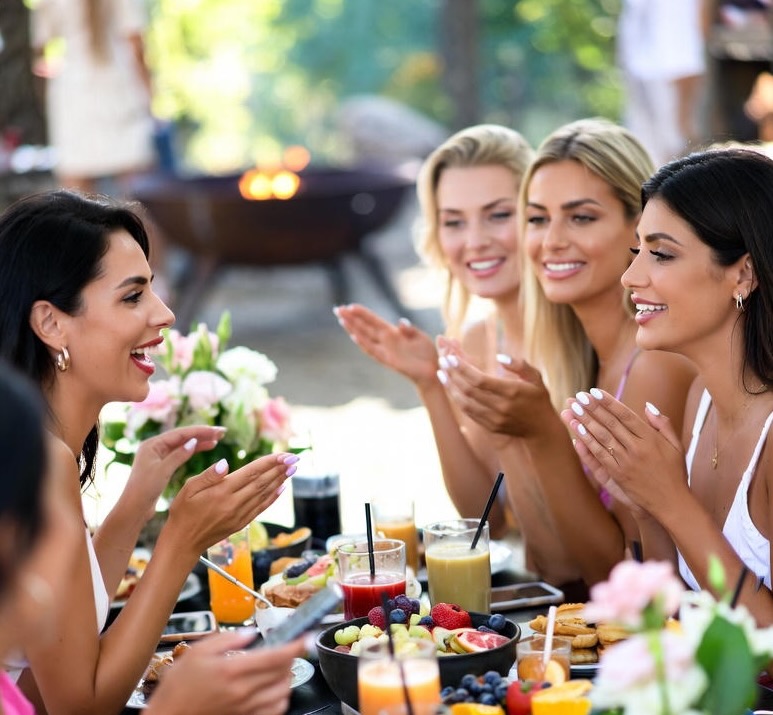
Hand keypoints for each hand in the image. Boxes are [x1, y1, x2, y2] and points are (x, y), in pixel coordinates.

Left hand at [124, 426, 227, 521]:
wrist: (133, 508)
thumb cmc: (144, 490)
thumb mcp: (163, 471)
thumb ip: (179, 455)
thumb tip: (193, 441)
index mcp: (152, 444)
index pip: (180, 434)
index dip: (200, 431)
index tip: (216, 431)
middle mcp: (155, 446)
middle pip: (183, 436)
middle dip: (202, 434)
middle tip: (221, 432)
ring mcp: (159, 455)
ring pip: (183, 444)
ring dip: (200, 441)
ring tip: (217, 440)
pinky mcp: (163, 465)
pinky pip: (181, 453)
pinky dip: (194, 450)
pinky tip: (205, 447)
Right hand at [146, 630, 304, 714]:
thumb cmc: (178, 687)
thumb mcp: (197, 652)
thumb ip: (227, 639)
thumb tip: (250, 633)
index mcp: (232, 670)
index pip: (275, 656)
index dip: (295, 646)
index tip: (304, 637)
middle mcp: (243, 691)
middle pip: (283, 673)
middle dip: (291, 657)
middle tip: (287, 647)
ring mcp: (245, 709)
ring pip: (283, 693)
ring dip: (287, 677)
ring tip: (279, 667)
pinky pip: (275, 711)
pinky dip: (281, 697)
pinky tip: (273, 688)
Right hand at [166, 452, 297, 553]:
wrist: (183, 542)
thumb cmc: (183, 512)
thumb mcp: (188, 489)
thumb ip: (209, 475)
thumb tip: (226, 463)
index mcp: (222, 492)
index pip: (251, 473)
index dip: (269, 462)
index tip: (283, 454)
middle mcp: (234, 503)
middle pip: (262, 483)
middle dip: (280, 469)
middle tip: (294, 458)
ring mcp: (239, 515)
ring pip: (264, 494)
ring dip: (280, 480)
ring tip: (292, 469)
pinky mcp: (241, 523)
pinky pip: (261, 508)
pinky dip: (273, 497)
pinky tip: (281, 488)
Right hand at [334, 304, 437, 385]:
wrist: (433, 372)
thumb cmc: (427, 355)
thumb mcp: (420, 337)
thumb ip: (409, 329)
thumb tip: (400, 322)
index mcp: (393, 334)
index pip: (373, 321)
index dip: (362, 313)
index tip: (350, 306)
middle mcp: (386, 342)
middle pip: (365, 327)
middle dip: (351, 318)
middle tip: (337, 309)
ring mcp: (385, 351)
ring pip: (365, 337)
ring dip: (353, 328)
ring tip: (341, 319)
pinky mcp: (388, 361)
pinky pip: (373, 351)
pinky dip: (364, 343)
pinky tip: (354, 335)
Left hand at [436, 348, 554, 438]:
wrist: (541, 430)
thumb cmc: (538, 399)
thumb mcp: (536, 378)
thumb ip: (520, 365)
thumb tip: (499, 357)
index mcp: (512, 392)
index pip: (480, 380)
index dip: (463, 369)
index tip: (451, 358)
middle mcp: (501, 407)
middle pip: (469, 390)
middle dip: (453, 375)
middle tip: (442, 361)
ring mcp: (494, 419)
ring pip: (465, 403)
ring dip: (451, 388)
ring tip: (442, 374)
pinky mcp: (490, 427)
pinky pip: (469, 413)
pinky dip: (458, 400)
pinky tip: (452, 388)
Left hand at [559, 389, 688, 515]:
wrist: (671, 504)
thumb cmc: (675, 473)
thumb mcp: (676, 446)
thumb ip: (662, 424)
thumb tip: (648, 405)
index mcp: (651, 439)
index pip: (625, 415)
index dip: (609, 403)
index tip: (594, 392)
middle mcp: (637, 448)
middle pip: (610, 424)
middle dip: (592, 408)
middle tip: (578, 396)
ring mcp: (626, 462)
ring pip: (601, 437)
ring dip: (585, 422)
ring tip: (572, 409)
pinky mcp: (618, 475)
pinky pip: (599, 455)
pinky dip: (587, 442)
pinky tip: (577, 431)